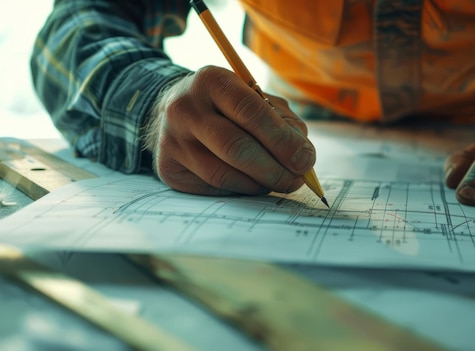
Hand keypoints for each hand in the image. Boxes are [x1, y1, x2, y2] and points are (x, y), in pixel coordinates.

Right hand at [145, 66, 314, 195]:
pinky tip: (252, 182)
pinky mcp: (168, 168)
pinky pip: (213, 188)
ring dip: (260, 184)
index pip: (251, 112)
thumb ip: (283, 122)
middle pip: (236, 147)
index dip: (283, 140)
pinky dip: (241, 189)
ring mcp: (171, 140)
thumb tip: (302, 158)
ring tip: (279, 182)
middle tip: (297, 180)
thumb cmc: (227, 106)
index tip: (306, 160)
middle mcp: (185, 109)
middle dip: (275, 169)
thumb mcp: (255, 98)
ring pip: (225, 174)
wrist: (174, 112)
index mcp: (211, 81)